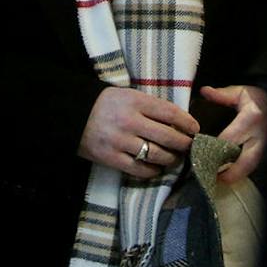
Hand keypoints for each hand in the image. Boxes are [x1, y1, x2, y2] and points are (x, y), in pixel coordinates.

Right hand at [80, 86, 197, 181]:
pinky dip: (153, 171)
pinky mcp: (111, 158)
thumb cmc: (104, 103)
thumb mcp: (127, 95)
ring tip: (175, 158)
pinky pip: (139, 169)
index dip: (187, 123)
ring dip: (171, 159)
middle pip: (168, 137)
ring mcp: (120, 141)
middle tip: (189, 147)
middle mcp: (129, 121)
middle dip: (184, 144)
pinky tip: (157, 168)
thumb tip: (178, 119)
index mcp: (135, 101)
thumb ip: (149, 106)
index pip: (170, 113)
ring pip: (157, 155)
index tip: (195, 129)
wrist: (71, 114)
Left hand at [199, 83, 266, 183]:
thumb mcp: (242, 93)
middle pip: (244, 162)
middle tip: (215, 177)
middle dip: (229, 173)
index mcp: (251, 119)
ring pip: (252, 168)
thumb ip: (223, 95)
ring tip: (221, 178)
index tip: (201, 153)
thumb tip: (205, 91)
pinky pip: (256, 166)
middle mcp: (261, 137)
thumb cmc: (261, 99)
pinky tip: (233, 173)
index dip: (214, 149)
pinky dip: (244, 171)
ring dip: (236, 175)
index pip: (228, 139)